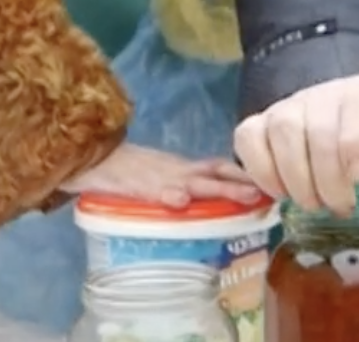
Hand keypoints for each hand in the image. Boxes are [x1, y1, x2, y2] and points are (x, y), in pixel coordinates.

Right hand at [60, 143, 265, 208]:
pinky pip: (154, 191)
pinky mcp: (136, 186)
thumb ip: (179, 184)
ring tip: (245, 196)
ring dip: (221, 190)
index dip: (243, 173)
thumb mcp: (158, 174)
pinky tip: (180, 203)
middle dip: (242, 183)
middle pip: (215, 173)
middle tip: (268, 191)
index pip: (219, 167)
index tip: (269, 182)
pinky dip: (169, 197)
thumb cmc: (123, 170)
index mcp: (181, 168)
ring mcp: (158, 178)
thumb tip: (200, 200)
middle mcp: (176, 171)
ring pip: (195, 183)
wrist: (89, 156)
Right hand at [233, 75, 358, 213]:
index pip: (356, 116)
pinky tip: (279, 194)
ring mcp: (285, 107)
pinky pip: (248, 140)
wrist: (334, 115)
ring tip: (312, 204)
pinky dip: (261, 171)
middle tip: (338, 207)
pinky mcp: (258, 123)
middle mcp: (321, 95)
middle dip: (327, 178)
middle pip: (317, 130)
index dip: (355, 148)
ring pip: (281, 134)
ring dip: (296, 179)